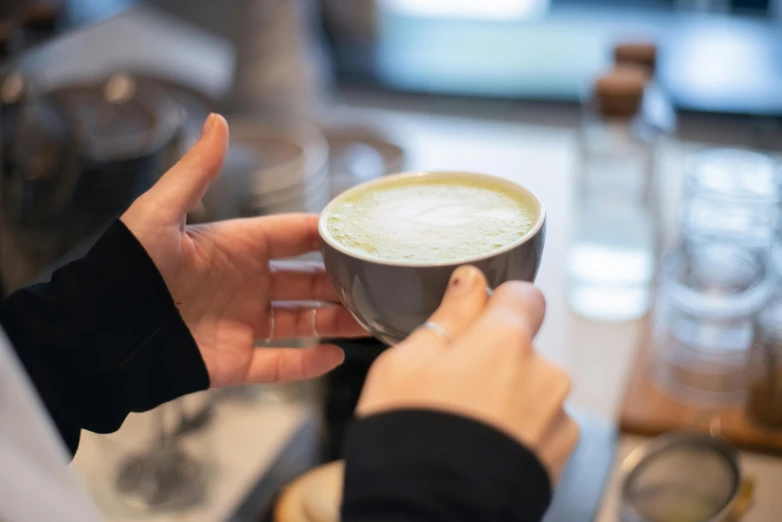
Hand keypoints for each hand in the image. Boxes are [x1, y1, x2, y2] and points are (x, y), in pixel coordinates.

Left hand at [121, 114, 366, 387]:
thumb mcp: (159, 212)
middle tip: (380, 280)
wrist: (98, 330)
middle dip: (343, 281)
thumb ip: (195, 171)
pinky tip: (336, 356)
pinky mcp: (233, 362)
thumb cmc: (125, 266)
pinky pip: (280, 365)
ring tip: (373, 318)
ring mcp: (242, 324)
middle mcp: (246, 284)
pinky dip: (308, 364)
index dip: (327, 234)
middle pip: (309, 281)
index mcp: (236, 247)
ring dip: (338, 322)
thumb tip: (217, 120)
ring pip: (304, 322)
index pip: (294, 236)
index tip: (362, 233)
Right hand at [356, 266, 578, 480]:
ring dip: (509, 396)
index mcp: (505, 342)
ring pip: (532, 387)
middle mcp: (544, 374)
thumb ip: (449, 317)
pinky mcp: (561, 454)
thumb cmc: (407, 437)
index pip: (524, 295)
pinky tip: (486, 447)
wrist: (427, 512)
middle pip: (523, 347)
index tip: (477, 320)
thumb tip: (471, 281)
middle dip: (496, 359)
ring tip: (468, 426)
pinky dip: (519, 430)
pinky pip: (542, 424)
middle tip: (453, 389)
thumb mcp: (406, 364)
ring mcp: (557, 417)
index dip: (499, 303)